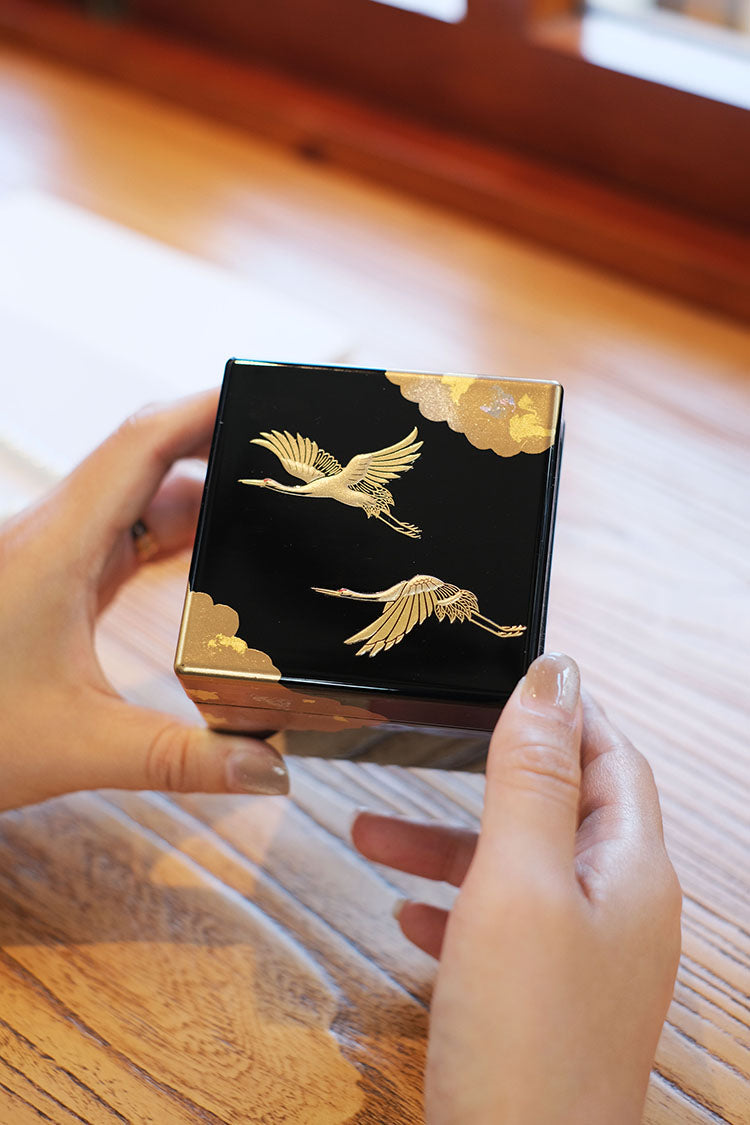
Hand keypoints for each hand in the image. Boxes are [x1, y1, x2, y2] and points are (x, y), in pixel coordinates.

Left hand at [0, 392, 287, 810]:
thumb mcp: (78, 748)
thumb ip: (181, 758)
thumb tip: (268, 768)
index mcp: (56, 548)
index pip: (141, 445)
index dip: (202, 409)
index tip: (258, 394)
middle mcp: (51, 535)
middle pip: (145, 461)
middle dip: (215, 449)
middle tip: (283, 458)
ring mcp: (48, 555)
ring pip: (133, 499)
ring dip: (196, 499)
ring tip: (263, 508)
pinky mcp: (49, 580)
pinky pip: (121, 536)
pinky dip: (169, 537)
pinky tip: (207, 561)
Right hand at [353, 654, 680, 1123]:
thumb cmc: (526, 1034)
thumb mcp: (517, 884)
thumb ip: (531, 777)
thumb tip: (552, 676)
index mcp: (630, 873)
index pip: (612, 760)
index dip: (568, 712)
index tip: (510, 675)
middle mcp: (618, 913)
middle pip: (559, 812)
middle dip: (486, 777)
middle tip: (429, 744)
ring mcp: (583, 964)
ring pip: (517, 873)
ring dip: (448, 846)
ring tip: (366, 833)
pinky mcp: (545, 1005)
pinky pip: (501, 931)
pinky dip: (454, 908)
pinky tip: (407, 917)